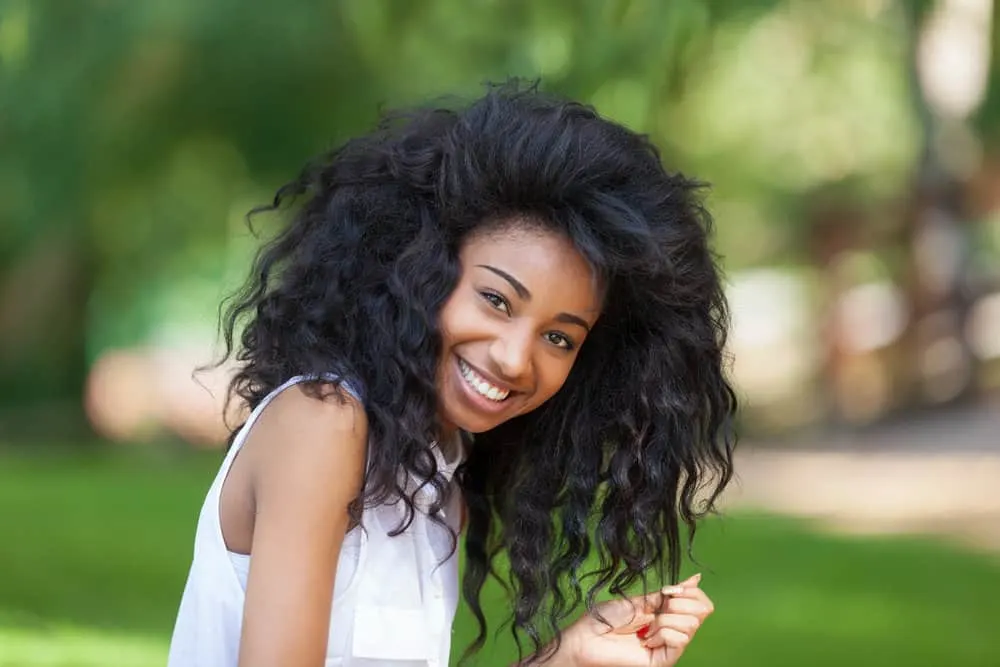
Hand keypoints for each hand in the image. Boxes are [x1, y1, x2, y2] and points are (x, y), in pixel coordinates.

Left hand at [561, 574, 713, 666]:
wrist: (587, 637)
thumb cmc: (606, 619)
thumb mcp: (640, 600)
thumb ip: (668, 594)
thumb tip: (696, 579)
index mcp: (668, 614)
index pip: (701, 603)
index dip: (690, 592)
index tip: (670, 591)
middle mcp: (673, 630)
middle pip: (702, 612)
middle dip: (677, 604)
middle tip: (655, 612)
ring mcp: (670, 646)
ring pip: (691, 624)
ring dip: (665, 620)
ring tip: (645, 628)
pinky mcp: (664, 660)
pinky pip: (679, 640)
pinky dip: (662, 633)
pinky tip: (645, 639)